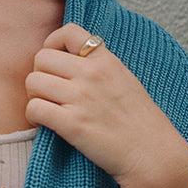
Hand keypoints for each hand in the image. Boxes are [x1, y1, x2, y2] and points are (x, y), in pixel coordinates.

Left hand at [25, 24, 187, 187]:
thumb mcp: (125, 81)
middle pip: (41, 59)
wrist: (154, 155)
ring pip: (32, 83)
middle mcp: (92, 74)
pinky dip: (34, 118)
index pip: (69, 31)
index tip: (55, 62)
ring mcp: (81, 98)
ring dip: (35, 97)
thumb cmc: (141, 123)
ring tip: (48, 109)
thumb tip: (71, 61)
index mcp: (106, 61)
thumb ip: (100, 67)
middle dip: (40, 75)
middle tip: (49, 93)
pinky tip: (46, 125)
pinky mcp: (72, 124)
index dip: (52, 44)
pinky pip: (34, 109)